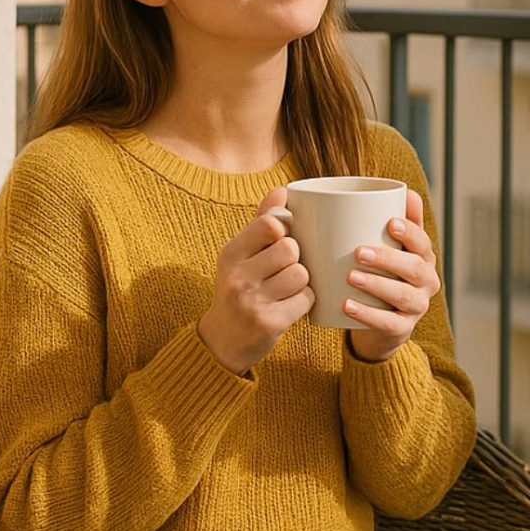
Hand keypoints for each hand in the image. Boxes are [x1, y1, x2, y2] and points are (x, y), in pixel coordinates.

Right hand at [198, 187, 314, 375]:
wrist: (223, 340)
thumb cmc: (241, 287)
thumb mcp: (242, 254)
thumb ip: (262, 221)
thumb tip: (282, 190)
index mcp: (231, 253)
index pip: (269, 224)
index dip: (285, 229)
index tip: (282, 239)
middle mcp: (236, 276)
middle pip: (290, 249)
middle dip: (295, 258)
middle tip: (285, 269)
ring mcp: (251, 302)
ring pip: (301, 273)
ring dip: (302, 281)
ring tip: (287, 288)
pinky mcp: (268, 324)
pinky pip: (306, 299)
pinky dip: (304, 301)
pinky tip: (289, 305)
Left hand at [345, 188, 440, 362]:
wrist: (382, 325)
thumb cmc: (386, 276)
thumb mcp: (394, 250)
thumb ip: (399, 223)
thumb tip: (405, 190)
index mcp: (424, 258)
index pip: (422, 243)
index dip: (410, 232)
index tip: (390, 222)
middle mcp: (427, 282)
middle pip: (414, 268)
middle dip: (388, 258)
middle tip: (358, 251)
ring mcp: (417, 307)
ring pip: (403, 295)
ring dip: (377, 285)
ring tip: (350, 277)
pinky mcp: (402, 329)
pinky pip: (388, 323)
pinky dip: (367, 315)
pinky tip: (347, 306)